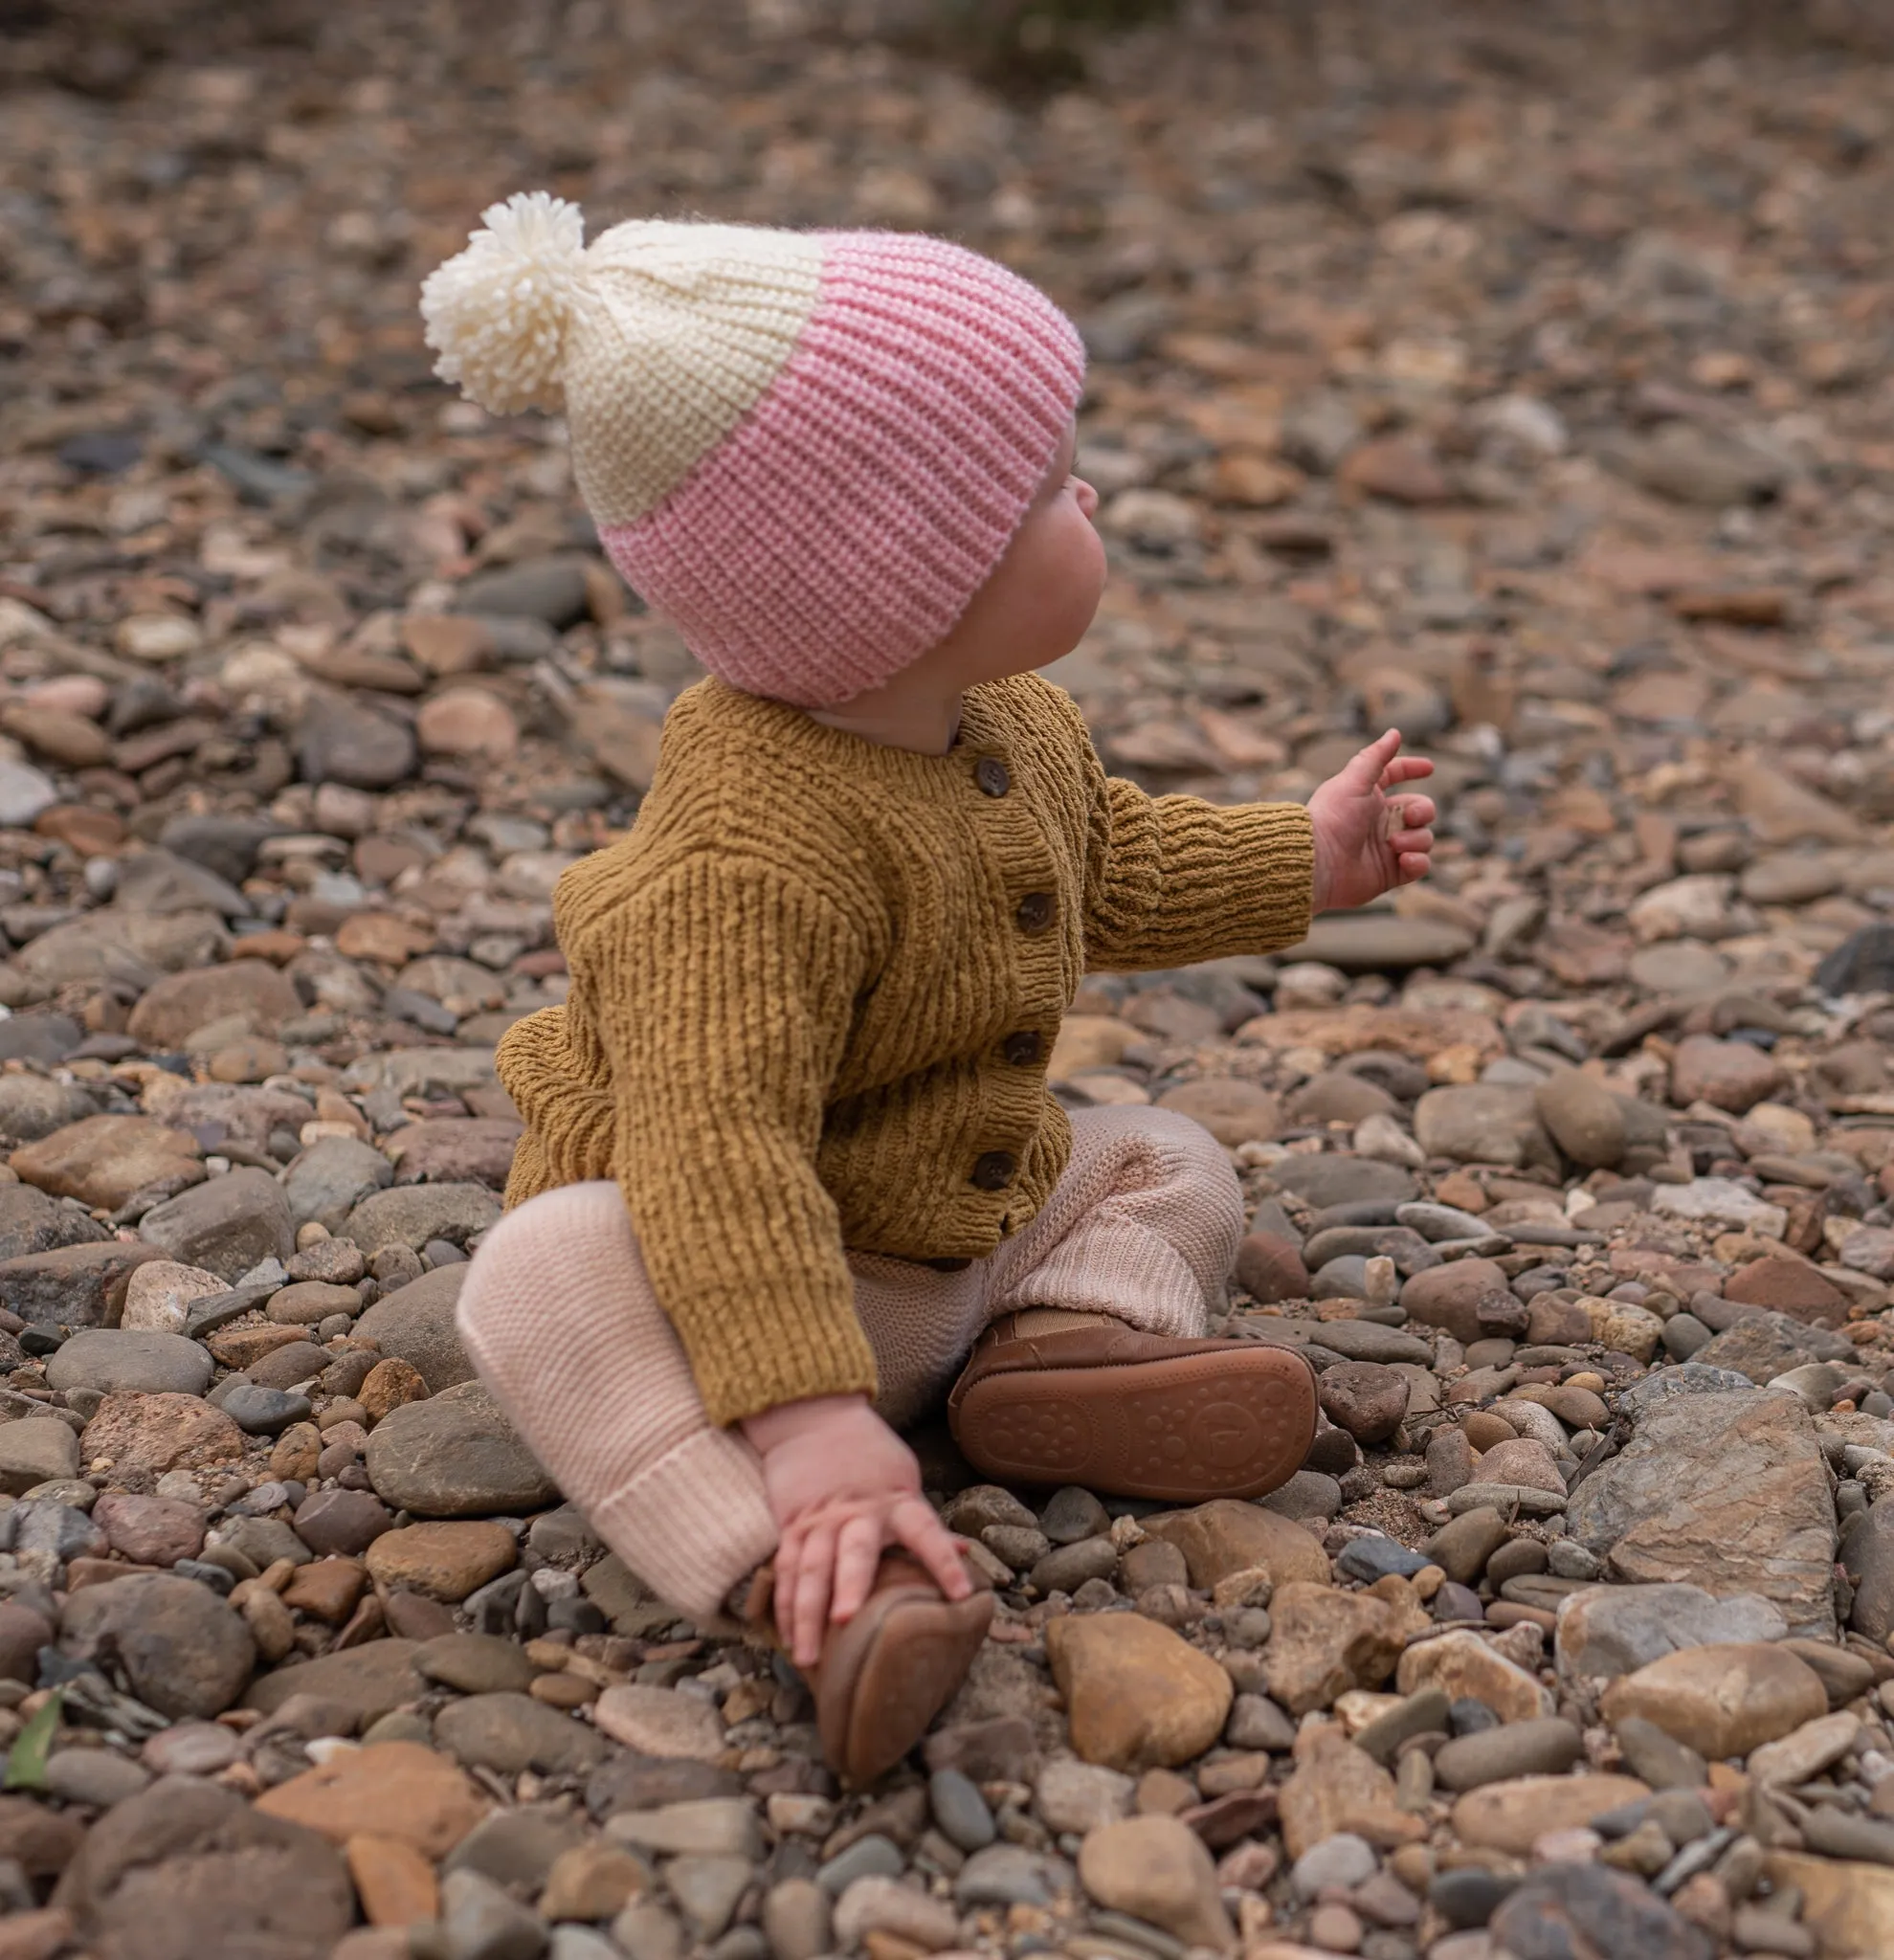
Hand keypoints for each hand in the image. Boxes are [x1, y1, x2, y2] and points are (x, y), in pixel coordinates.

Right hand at [740, 1394, 971, 1666]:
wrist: (813, 1416)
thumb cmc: (870, 1455)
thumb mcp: (905, 1479)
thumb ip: (928, 1521)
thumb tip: (968, 1554)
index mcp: (896, 1501)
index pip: (927, 1531)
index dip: (944, 1560)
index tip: (963, 1594)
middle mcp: (857, 1512)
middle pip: (852, 1551)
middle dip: (848, 1586)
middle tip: (845, 1620)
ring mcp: (819, 1520)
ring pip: (809, 1570)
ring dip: (806, 1615)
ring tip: (807, 1658)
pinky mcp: (790, 1525)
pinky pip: (785, 1570)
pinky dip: (784, 1605)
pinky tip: (784, 1636)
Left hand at [1306, 729, 1436, 912]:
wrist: (1318, 862)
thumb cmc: (1332, 817)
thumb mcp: (1354, 780)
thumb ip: (1376, 757)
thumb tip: (1395, 732)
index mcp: (1369, 796)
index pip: (1394, 776)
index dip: (1411, 769)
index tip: (1429, 767)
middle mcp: (1380, 821)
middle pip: (1420, 809)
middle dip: (1422, 810)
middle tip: (1409, 816)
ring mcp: (1387, 848)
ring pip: (1424, 837)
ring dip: (1416, 839)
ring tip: (1394, 844)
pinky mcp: (1391, 873)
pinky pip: (1420, 866)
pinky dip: (1418, 862)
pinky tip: (1403, 860)